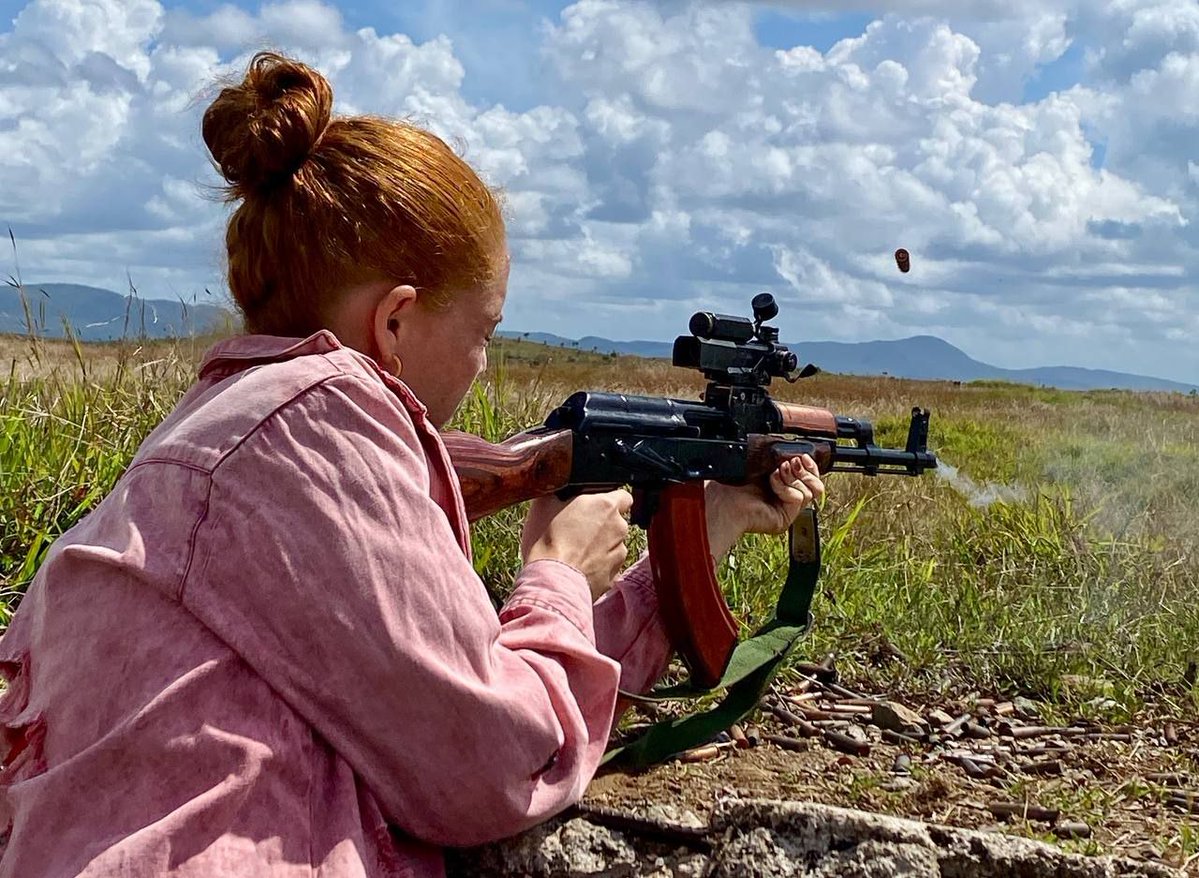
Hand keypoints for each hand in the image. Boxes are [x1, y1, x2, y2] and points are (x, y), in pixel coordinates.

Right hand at [520, 489, 632, 601]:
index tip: (595, 504)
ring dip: (600, 545)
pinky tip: (577, 566)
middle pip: (616, 521)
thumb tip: (559, 484)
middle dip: (601, 524)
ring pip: (613, 544)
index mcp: (606, 505)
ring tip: (574, 551)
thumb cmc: (547, 541)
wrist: (551, 581)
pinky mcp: (613, 575)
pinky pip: (607, 565)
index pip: (623, 495)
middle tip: (577, 528)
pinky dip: (597, 565)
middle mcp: (619, 528)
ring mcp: (619, 553)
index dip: (609, 499)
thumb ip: (561, 490)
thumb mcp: (545, 504)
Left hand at [703, 454, 824, 557]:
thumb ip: (780, 459)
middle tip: (789, 463)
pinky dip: (785, 487)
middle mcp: (785, 498)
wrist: (723, 496)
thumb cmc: (733, 480)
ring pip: (811, 492)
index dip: (810, 466)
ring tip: (777, 473)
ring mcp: (786, 510)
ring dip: (793, 478)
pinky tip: (772, 483)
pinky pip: (799, 498)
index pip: (809, 477)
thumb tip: (796, 452)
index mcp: (782, 484)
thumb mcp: (762, 462)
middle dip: (805, 470)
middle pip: (816, 486)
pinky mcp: (784, 518)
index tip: (803, 456)